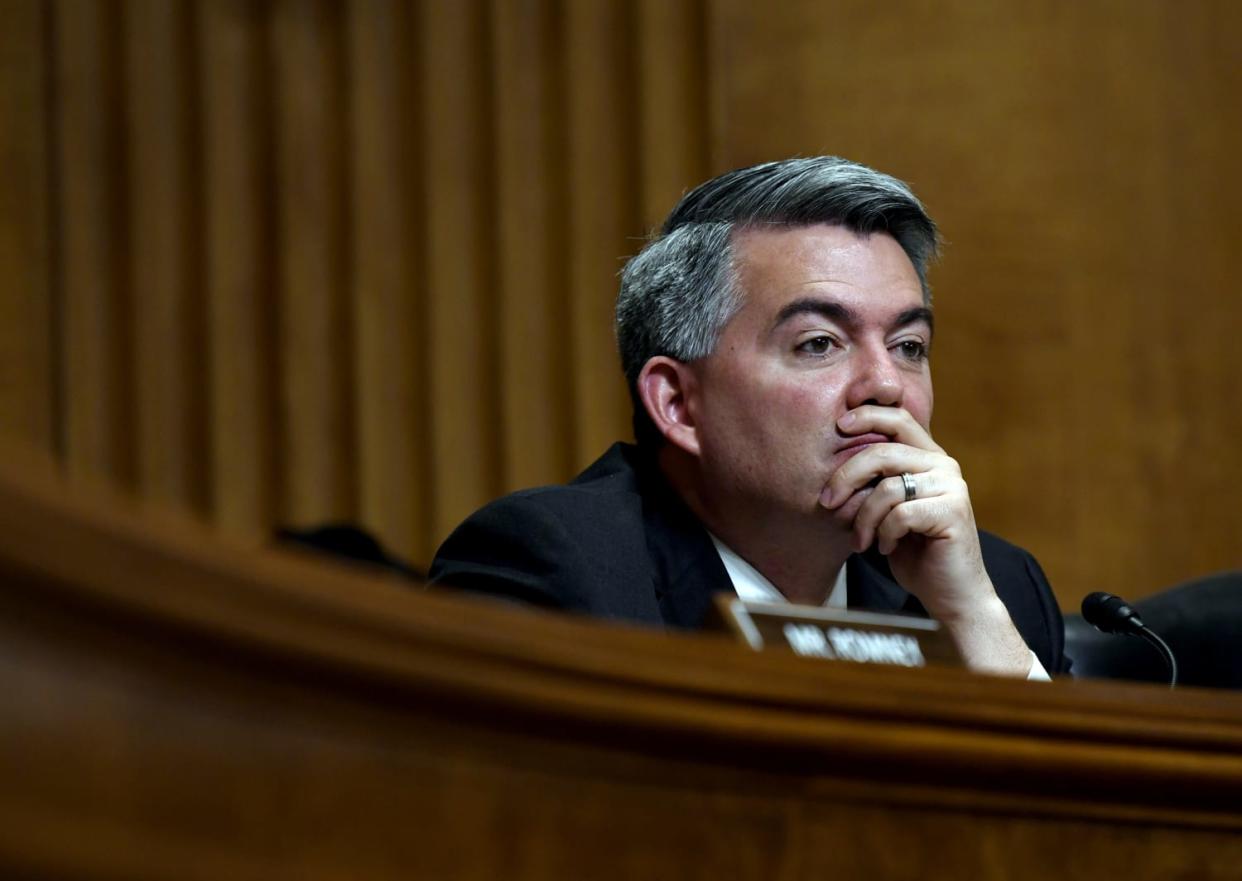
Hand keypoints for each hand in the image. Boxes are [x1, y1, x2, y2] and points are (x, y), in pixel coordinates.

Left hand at [819, 405, 1031, 674]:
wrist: (951, 594)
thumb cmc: (914, 553)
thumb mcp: (888, 510)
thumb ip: (874, 482)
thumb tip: (832, 464)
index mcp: (928, 457)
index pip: (898, 418)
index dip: (868, 414)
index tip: (839, 424)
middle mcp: (943, 465)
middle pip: (883, 452)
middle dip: (846, 476)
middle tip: (827, 501)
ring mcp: (952, 487)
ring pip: (887, 488)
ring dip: (864, 518)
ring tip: (861, 540)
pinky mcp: (953, 512)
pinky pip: (899, 514)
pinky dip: (884, 534)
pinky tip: (886, 548)